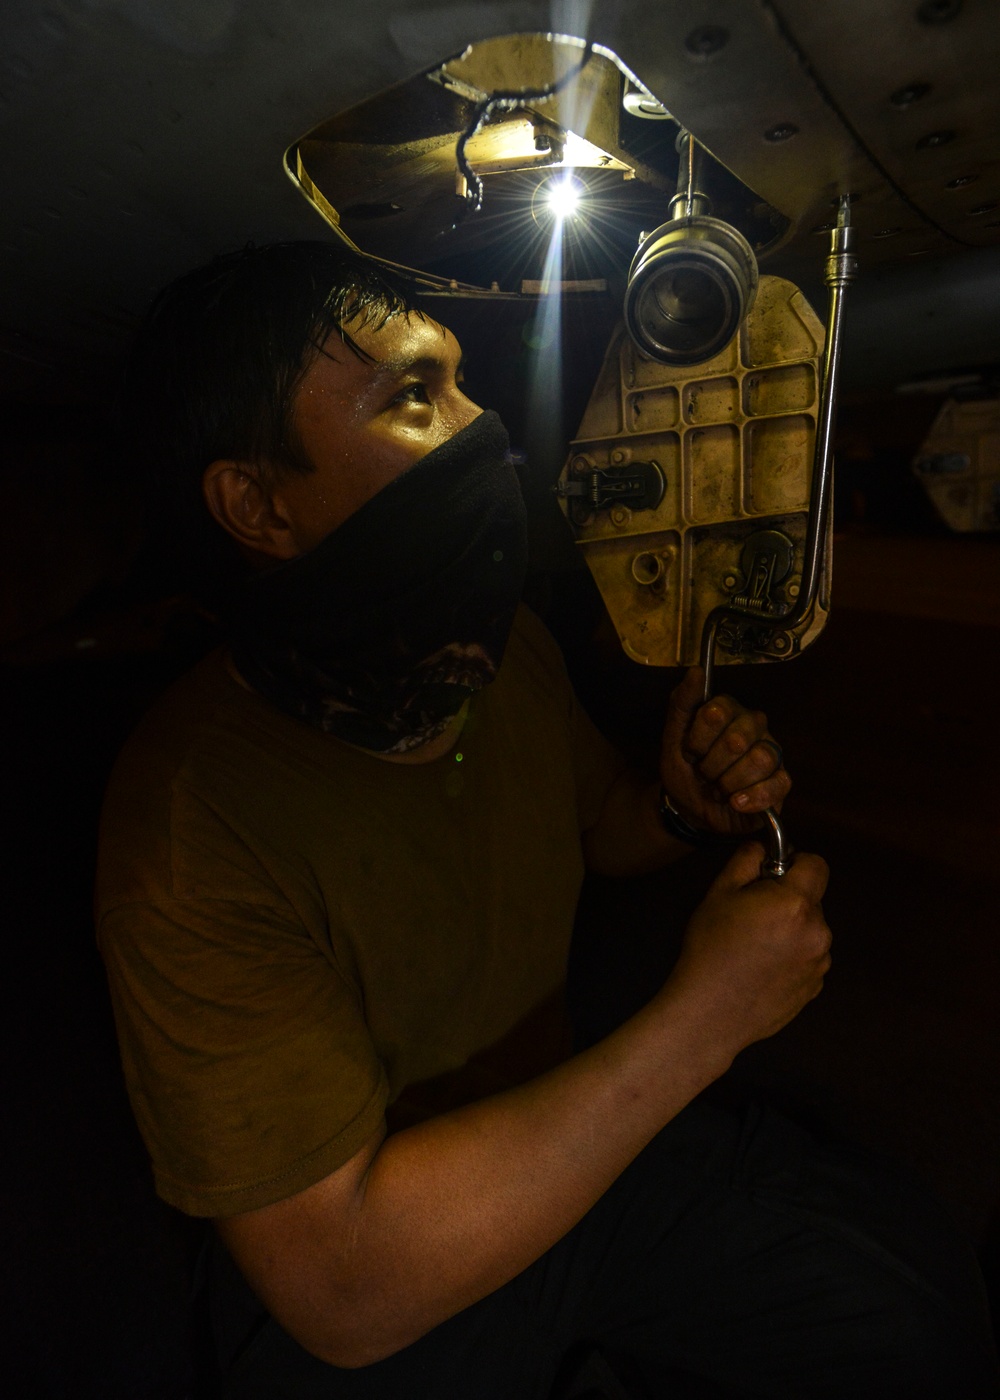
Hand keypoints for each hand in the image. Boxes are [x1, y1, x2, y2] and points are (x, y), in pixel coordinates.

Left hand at [659, 666, 790, 836]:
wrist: (689, 808)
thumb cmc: (684, 769)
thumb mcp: (672, 737)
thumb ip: (682, 703)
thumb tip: (696, 671)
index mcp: (728, 709)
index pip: (716, 713)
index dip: (698, 740)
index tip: (689, 752)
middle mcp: (754, 725)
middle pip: (737, 740)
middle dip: (711, 765)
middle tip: (704, 773)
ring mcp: (771, 751)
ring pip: (759, 760)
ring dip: (729, 783)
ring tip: (719, 788)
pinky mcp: (781, 781)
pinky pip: (776, 785)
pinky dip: (751, 798)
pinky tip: (736, 802)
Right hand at [664, 841, 830, 1055]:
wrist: (710, 1013)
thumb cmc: (710, 949)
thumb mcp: (719, 894)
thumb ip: (745, 861)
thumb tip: (761, 848)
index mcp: (796, 904)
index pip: (817, 864)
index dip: (795, 862)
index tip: (772, 875)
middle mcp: (818, 932)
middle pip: (812, 900)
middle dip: (788, 900)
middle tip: (752, 916)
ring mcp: (820, 964)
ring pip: (810, 931)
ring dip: (791, 930)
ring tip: (754, 947)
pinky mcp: (815, 988)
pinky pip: (809, 959)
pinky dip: (792, 958)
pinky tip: (761, 969)